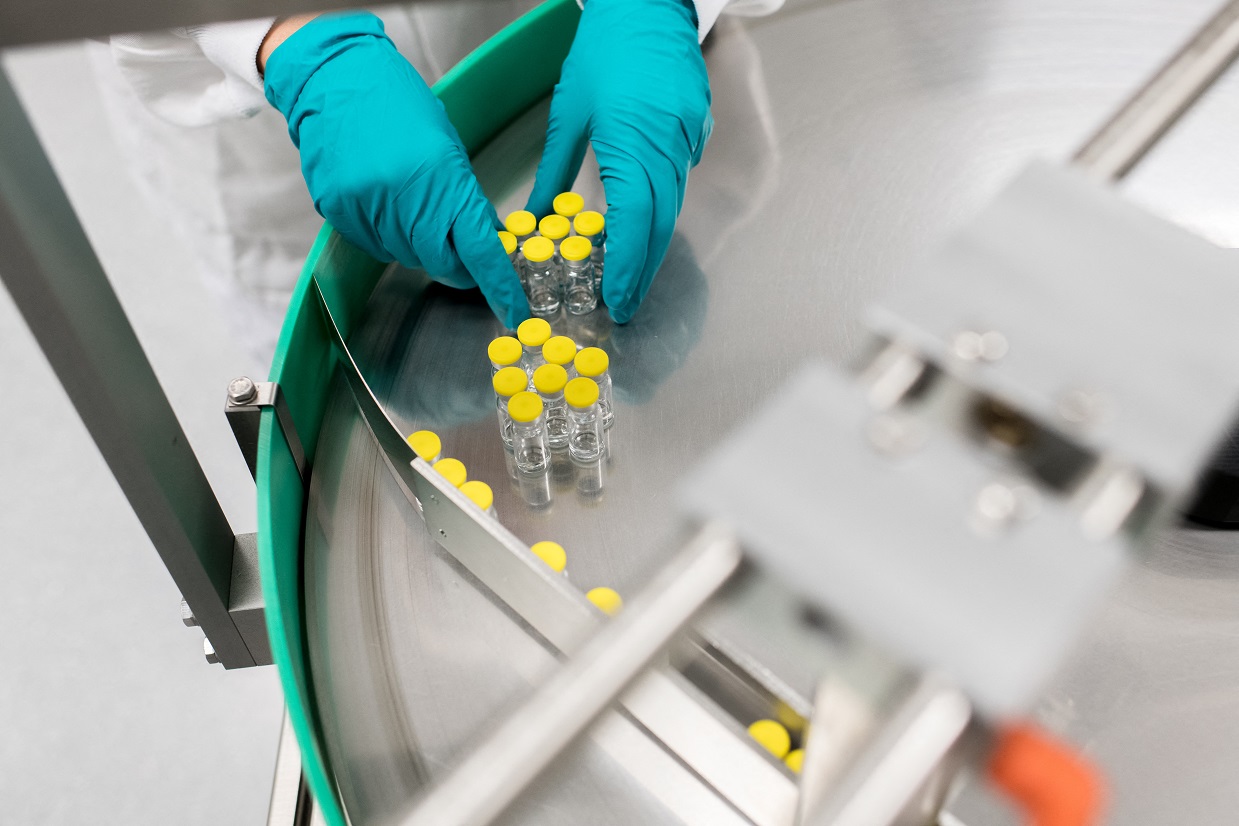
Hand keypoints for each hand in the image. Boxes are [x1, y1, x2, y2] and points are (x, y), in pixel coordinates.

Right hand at [263, 12, 527, 328]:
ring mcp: (367, 207)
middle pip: (441, 263)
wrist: (336, 79)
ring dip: (421, 246)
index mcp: (441, 179)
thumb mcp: (448, 149)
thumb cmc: (397, 104)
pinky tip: (386, 205)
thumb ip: (467, 200)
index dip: (499, 286)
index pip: (479, 249)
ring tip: (414, 208)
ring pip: (407, 257)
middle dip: (458, 266)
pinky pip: (375, 245)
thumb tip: (488, 243)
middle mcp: (403, 198)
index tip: (514, 312)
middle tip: (463, 252)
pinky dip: (389, 237)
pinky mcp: (339, 211)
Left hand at [526, 0, 711, 323]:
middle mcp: (668, 147)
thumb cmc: (603, 52)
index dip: (626, 268)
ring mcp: (689, 138)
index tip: (616, 300)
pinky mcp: (699, 128)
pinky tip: (644, 220)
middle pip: (660, 226)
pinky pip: (680, 177)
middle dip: (642, 271)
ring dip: (652, 244)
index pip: (634, 223)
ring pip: (672, 204)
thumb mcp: (569, 114)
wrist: (649, 4)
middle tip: (625, 303)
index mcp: (631, 144)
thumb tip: (538, 218)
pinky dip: (662, 205)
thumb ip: (555, 172)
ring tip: (630, 274)